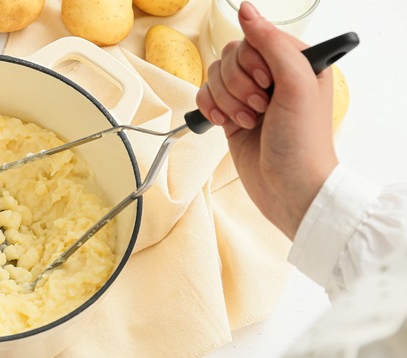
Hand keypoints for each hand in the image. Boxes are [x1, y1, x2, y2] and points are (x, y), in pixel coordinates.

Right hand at [196, 1, 337, 239]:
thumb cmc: (302, 142)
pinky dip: (210, 109)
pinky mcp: (230, 115)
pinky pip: (204, 96)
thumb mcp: (297, 84)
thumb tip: (246, 10)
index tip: (267, 85)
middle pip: (230, 56)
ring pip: (215, 76)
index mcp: (295, 61)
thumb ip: (271, 43)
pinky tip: (224, 124)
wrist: (289, 189)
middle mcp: (271, 76)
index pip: (255, 38)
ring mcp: (249, 96)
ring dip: (227, 101)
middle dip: (238, 85)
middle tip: (259, 108)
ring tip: (248, 122)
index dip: (252, 62)